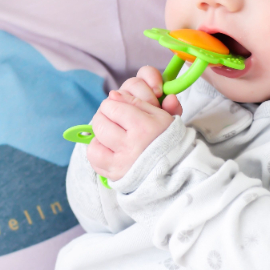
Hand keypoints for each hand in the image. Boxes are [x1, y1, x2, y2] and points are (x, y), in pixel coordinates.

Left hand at [87, 66, 180, 181]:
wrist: (175, 167)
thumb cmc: (167, 137)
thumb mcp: (160, 115)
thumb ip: (136, 101)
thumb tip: (112, 94)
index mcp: (144, 128)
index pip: (112, 107)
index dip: (112, 103)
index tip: (117, 107)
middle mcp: (131, 146)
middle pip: (100, 122)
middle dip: (103, 116)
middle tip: (112, 118)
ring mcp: (121, 162)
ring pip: (95, 139)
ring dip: (100, 133)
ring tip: (111, 133)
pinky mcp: (115, 175)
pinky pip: (94, 157)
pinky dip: (98, 149)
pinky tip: (109, 147)